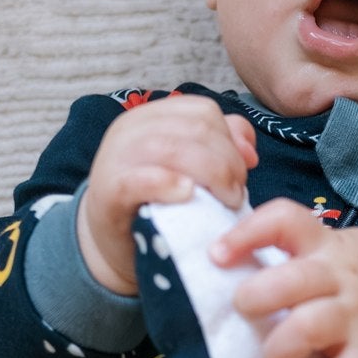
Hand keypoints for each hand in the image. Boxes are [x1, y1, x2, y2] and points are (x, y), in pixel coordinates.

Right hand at [78, 97, 258, 293]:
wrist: (115, 245)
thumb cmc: (158, 206)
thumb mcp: (191, 171)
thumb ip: (221, 149)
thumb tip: (249, 151)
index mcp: (151, 117)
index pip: (203, 111)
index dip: (231, 140)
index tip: (242, 173)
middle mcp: (130, 129)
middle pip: (196, 129)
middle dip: (228, 162)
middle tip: (237, 194)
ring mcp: (115, 157)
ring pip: (173, 149)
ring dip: (212, 175)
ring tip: (226, 202)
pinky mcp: (107, 191)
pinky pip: (141, 179)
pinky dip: (168, 184)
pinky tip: (188, 195)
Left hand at [209, 198, 357, 357]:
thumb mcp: (338, 251)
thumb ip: (297, 256)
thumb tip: (230, 269)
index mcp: (326, 246)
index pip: (284, 220)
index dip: (245, 234)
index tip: (217, 255)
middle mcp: (340, 277)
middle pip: (288, 282)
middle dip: (253, 299)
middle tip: (247, 314)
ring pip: (307, 327)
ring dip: (279, 350)